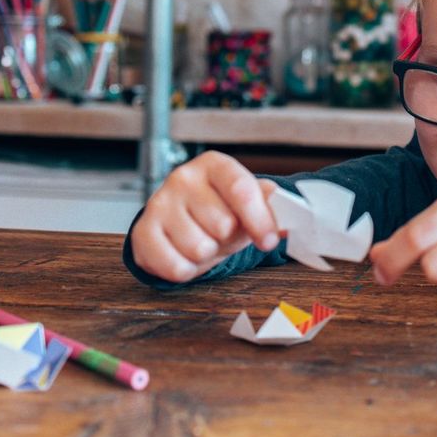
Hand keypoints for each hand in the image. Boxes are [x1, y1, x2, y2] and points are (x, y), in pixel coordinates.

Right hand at [130, 150, 280, 282]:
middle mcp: (183, 178)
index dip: (259, 220)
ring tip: (204, 243)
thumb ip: (270, 207)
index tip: (269, 241)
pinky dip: (187, 270)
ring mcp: (159, 203)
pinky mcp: (142, 232)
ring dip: (208, 255)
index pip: (241, 189)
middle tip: (223, 234)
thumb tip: (293, 216)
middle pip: (222, 224)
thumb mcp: (248, 205)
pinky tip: (185, 255)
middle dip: (228, 238)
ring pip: (199, 248)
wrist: (178, 222)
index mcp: (214, 165)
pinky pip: (176, 267)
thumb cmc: (220, 211)